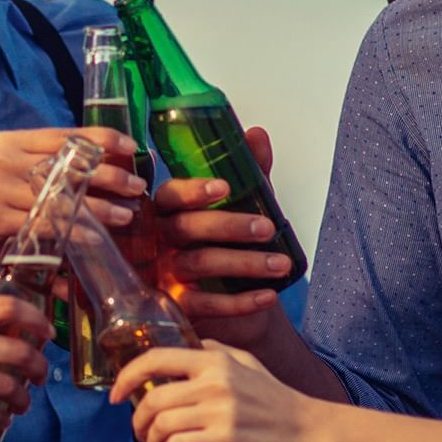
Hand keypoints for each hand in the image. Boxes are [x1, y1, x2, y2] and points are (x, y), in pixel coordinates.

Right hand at [0, 127, 144, 284]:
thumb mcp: (18, 180)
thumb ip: (50, 169)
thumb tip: (105, 166)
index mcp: (12, 142)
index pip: (65, 134)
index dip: (101, 138)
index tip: (131, 146)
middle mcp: (3, 158)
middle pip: (68, 163)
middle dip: (109, 176)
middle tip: (137, 187)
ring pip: (61, 196)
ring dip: (100, 208)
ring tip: (127, 215)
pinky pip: (46, 223)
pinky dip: (75, 232)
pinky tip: (96, 239)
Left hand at [111, 340, 323, 441]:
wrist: (307, 429)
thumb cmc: (274, 397)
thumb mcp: (247, 363)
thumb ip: (214, 352)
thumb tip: (185, 346)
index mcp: (215, 361)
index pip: (156, 359)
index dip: (126, 376)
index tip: (114, 394)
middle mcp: (216, 383)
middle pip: (153, 399)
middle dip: (138, 420)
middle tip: (139, 430)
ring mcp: (221, 413)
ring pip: (162, 426)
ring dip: (151, 440)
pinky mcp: (225, 439)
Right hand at [155, 126, 292, 346]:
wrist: (231, 306)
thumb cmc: (228, 243)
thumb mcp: (239, 205)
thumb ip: (248, 172)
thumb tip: (257, 134)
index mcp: (167, 210)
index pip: (171, 195)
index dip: (194, 191)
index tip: (225, 187)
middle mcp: (159, 240)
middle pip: (186, 228)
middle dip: (229, 226)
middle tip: (267, 227)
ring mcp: (164, 274)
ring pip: (199, 264)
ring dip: (245, 263)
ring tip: (282, 264)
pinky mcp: (178, 307)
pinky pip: (205, 304)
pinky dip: (239, 301)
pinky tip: (268, 295)